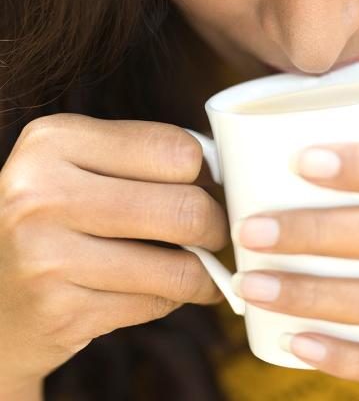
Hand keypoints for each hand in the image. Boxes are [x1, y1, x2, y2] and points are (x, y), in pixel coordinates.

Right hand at [0, 113, 226, 388]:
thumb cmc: (57, 215)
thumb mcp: (81, 163)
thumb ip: (144, 155)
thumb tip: (221, 167)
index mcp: (55, 140)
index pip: (177, 150)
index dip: (206, 171)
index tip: (210, 185)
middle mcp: (42, 194)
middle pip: (186, 209)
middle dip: (215, 225)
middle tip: (213, 231)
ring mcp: (45, 258)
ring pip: (180, 267)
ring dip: (204, 271)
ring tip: (201, 265)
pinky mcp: (60, 312)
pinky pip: (156, 304)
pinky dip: (173, 298)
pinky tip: (163, 289)